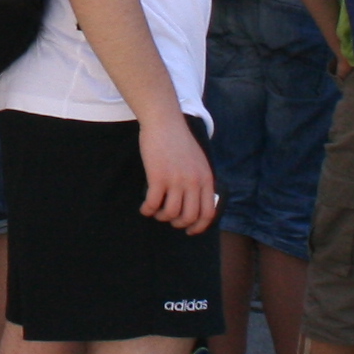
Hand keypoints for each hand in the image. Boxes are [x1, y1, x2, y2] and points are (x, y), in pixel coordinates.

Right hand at [136, 112, 218, 233]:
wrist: (164, 123)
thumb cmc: (179, 141)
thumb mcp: (199, 161)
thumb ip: (200, 180)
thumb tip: (196, 201)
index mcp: (205, 179)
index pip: (208, 213)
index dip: (199, 227)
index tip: (189, 231)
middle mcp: (193, 182)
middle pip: (189, 216)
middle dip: (178, 224)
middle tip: (169, 219)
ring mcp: (176, 180)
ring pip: (171, 213)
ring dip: (161, 217)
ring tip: (156, 212)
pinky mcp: (158, 177)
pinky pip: (153, 203)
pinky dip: (147, 210)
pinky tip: (144, 208)